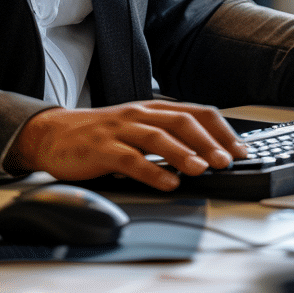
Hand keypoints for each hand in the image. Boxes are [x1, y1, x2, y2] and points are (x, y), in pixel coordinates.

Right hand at [7, 100, 249, 190]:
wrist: (53, 134)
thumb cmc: (100, 135)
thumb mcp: (137, 129)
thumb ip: (166, 137)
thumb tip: (206, 155)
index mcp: (151, 108)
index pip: (195, 111)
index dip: (220, 129)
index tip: (240, 149)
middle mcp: (138, 114)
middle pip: (180, 120)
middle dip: (207, 140)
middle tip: (226, 160)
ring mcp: (119, 129)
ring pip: (156, 136)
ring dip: (182, 153)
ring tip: (201, 170)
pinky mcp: (100, 148)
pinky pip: (129, 159)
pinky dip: (151, 171)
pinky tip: (166, 184)